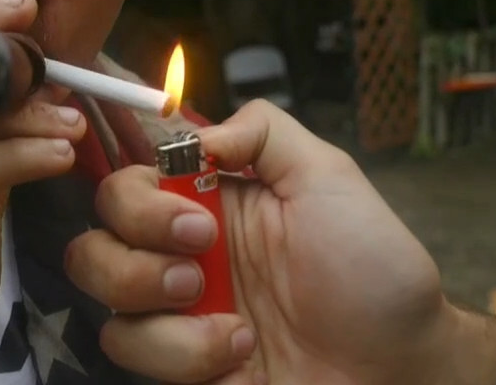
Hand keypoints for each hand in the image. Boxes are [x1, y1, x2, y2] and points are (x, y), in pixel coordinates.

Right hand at [65, 99, 453, 384]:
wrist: (399, 366)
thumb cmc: (375, 274)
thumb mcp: (330, 177)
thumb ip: (265, 132)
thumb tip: (198, 132)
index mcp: (210, 201)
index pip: (130, 181)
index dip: (140, 198)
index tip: (196, 217)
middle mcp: (183, 252)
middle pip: (96, 236)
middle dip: (136, 252)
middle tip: (198, 269)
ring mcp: (177, 310)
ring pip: (102, 296)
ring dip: (160, 307)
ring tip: (233, 323)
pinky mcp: (179, 363)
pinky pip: (131, 348)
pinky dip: (184, 353)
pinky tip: (239, 353)